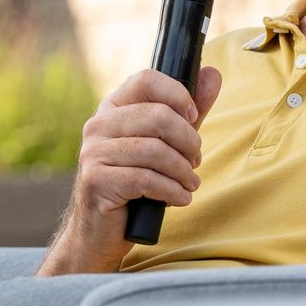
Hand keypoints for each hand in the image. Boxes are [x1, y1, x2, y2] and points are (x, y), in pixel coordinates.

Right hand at [41, 66, 222, 274]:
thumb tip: (212, 74)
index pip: (147, 79)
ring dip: (183, 171)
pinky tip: (180, 198)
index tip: (193, 117)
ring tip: (190, 183)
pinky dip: (171, 190)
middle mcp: (98, 125)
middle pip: (158, 116)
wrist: (100, 232)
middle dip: (188, 141)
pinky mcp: (95, 180)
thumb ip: (188, 111)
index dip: (178, 95)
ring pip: (154, 150)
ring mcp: (93, 152)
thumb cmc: (136, 183)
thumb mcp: (167, 143)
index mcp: (114, 107)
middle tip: (196, 161)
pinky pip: (145, 179)